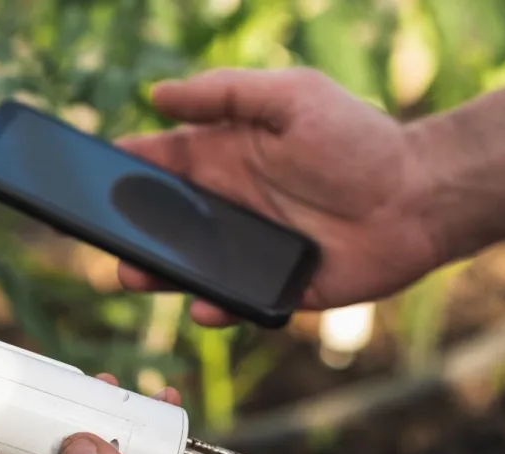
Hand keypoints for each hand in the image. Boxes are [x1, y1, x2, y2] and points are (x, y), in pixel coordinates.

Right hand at [117, 67, 439, 325]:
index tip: (86, 175)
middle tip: (102, 236)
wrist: (418, 197)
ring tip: (135, 275)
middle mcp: (230, 204)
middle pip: (163, 221)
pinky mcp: (274, 288)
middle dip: (129, 230)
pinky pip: (235, 302)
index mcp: (227, 157)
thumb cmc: (359, 140)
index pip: (162, 162)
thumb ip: (226, 93)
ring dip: (158, 273)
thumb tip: (158, 94)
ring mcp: (249, 249)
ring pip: (188, 267)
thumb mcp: (291, 97)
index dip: (125, 167)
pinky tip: (204, 305)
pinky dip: (216, 307)